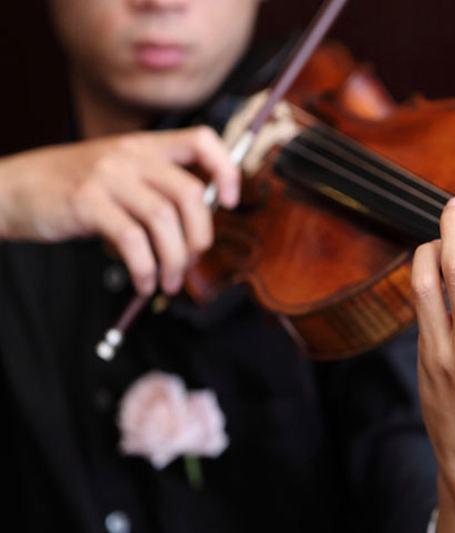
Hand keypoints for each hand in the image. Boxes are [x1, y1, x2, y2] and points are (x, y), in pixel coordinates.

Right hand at [0, 126, 239, 294]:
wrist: (13, 189)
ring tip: (168, 280)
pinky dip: (145, 268)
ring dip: (174, 259)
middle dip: (200, 236)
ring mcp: (107, 176)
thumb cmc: (73, 188)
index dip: (226, 169)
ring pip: (163, 220)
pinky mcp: (86, 202)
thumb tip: (199, 227)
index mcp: (145, 146)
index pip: (202, 140)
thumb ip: (157, 188)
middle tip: (193, 260)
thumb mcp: (120, 174)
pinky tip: (143, 282)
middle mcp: (130, 155)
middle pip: (190, 193)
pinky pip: (132, 240)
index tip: (231, 200)